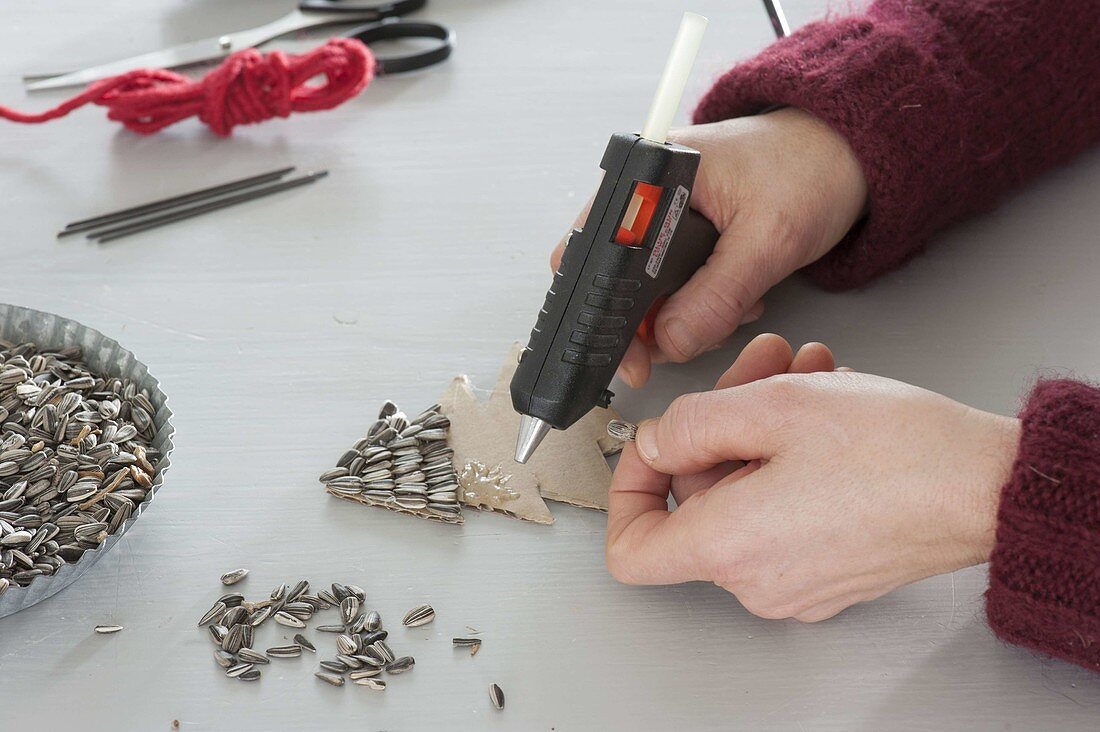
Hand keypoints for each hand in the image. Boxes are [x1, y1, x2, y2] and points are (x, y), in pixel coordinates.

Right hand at [551, 108, 867, 387]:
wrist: (848, 150)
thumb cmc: (811, 166)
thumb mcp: (768, 240)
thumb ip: (717, 295)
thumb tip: (671, 340)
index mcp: (649, 175)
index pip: (594, 254)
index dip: (604, 311)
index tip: (632, 356)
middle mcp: (645, 194)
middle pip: (614, 280)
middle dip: (654, 321)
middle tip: (690, 341)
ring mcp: (663, 215)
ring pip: (645, 291)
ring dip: (683, 316)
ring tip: (734, 303)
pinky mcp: (683, 233)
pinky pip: (672, 285)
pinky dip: (699, 304)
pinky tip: (737, 295)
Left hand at [606, 334, 1020, 621]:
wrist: (991, 489)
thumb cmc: (901, 452)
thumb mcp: (774, 407)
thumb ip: (691, 423)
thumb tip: (655, 442)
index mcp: (730, 546)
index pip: (631, 550)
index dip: (627, 493)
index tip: (650, 450)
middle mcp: (757, 579)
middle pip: (698, 498)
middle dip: (720, 421)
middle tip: (754, 370)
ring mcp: (796, 580)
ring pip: (745, 491)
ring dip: (762, 426)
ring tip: (803, 374)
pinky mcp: (829, 569)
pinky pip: (782, 509)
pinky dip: (790, 457)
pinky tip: (823, 406)